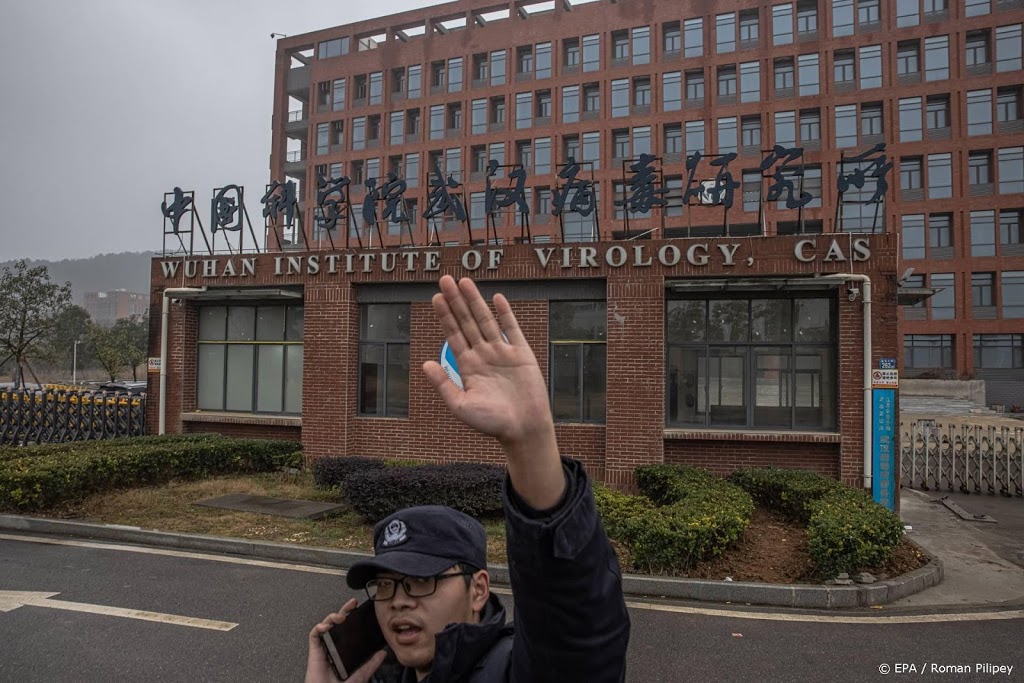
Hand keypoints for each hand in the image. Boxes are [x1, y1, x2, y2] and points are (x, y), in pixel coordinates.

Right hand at [305, 598, 386, 682]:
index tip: (361, 609)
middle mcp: (334, 647)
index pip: (349, 629)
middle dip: (344, 610)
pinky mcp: (314, 651)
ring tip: (341, 616)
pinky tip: (325, 626)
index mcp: (344, 650)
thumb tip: (382, 653)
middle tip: (352, 603)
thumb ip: (371, 663)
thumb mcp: (361, 674)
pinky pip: (314, 635)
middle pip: (338, 623)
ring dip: (332, 617)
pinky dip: (319, 627)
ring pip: (326, 625)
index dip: (354, 618)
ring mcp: (324, 647)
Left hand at [423, 275, 564, 508]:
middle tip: (445, 279)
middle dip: (456, 301)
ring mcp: (502, 353)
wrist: (523, 430)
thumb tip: (426, 364)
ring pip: (486, 321)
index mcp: (468, 367)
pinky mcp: (521, 354)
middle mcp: (483, 355)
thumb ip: (444, 385)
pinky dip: (505, 314)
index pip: (453, 335)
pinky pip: (512, 329)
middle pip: (466, 322)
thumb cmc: (492, 423)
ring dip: (475, 301)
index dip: (445, 316)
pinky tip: (496, 298)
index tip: (436, 298)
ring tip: (464, 282)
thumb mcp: (460, 406)